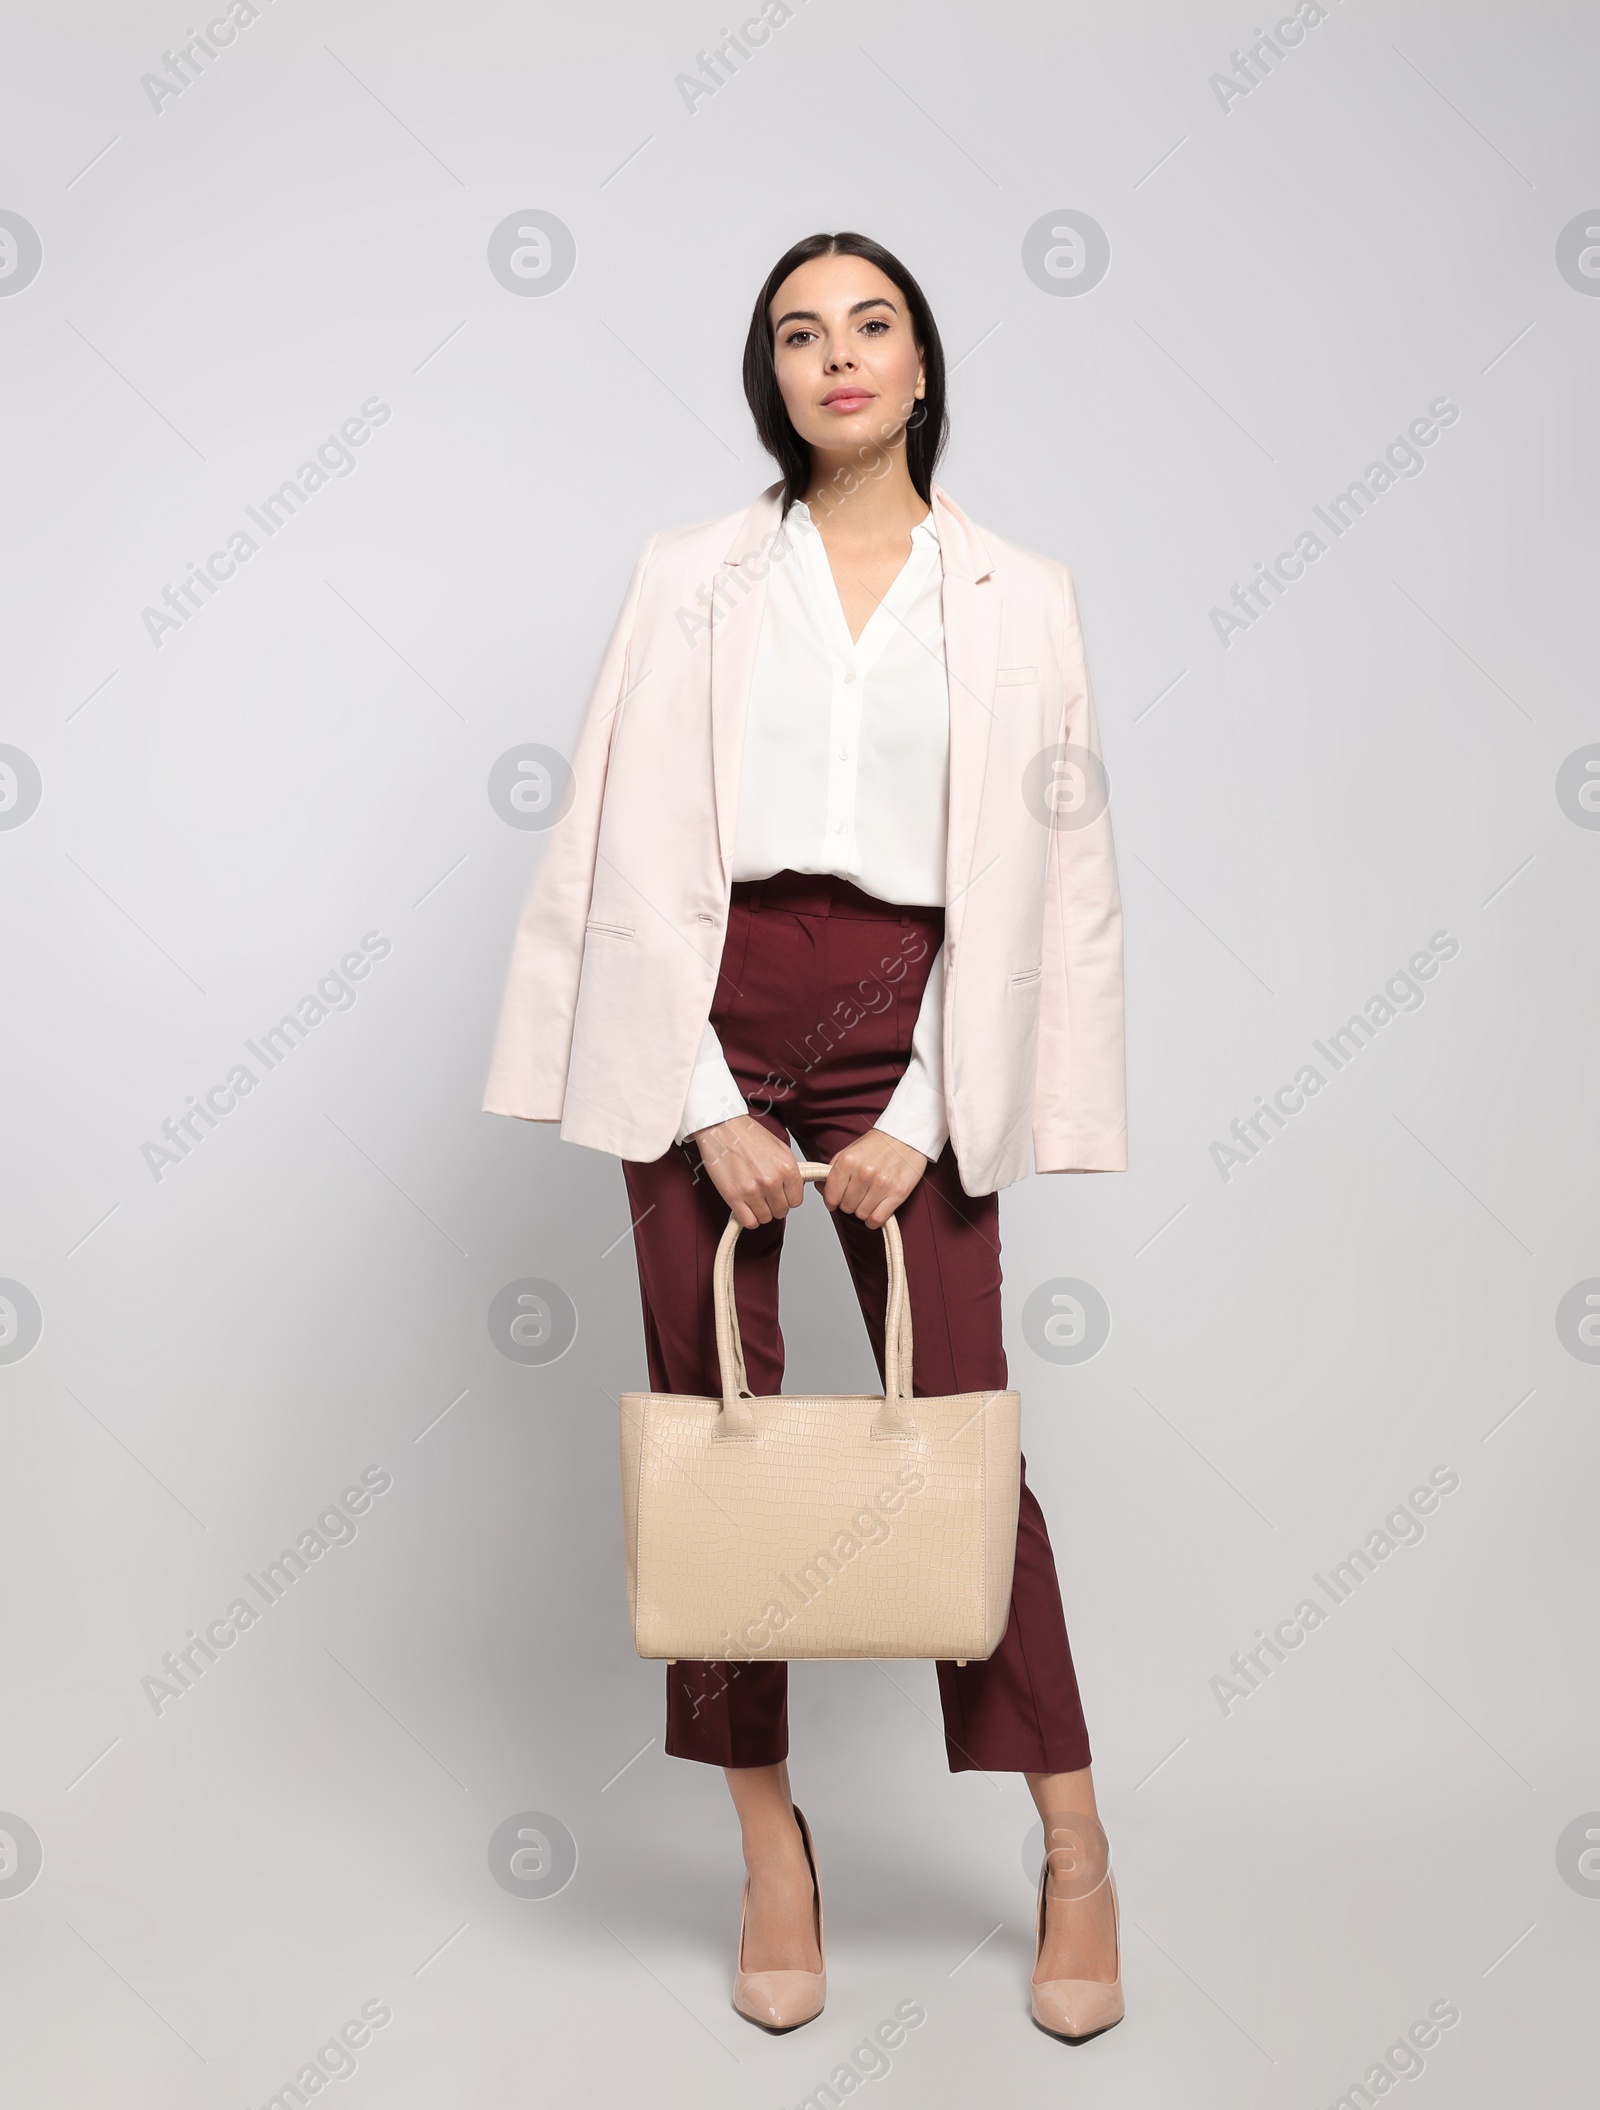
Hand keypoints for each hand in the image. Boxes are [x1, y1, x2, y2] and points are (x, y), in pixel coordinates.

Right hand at [691, 1114, 804, 1229]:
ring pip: (765, 1218)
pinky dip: (748, 1218)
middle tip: (765, 1194)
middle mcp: (772, 1181)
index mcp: (787, 1168)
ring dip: (760, 1211)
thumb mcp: (780, 1148)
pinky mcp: (733, 1196)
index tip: (780, 1193)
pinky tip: (745, 1206)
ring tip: (753, 1197)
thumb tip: (795, 1188)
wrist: (722, 1127)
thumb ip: (789, 1171)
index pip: (796, 1200)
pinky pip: (748, 1222)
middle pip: (781, 1211)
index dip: (788, 1198)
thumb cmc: (748, 1135)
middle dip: (774, 1204)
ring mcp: (752, 1190)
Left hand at [821, 1128, 927, 1230]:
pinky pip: (877, 1219)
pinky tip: (875, 1210)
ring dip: (863, 1210)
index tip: (836, 1200)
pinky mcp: (898, 1193)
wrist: (907, 1135)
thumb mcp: (850, 1150)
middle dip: (849, 1203)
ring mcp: (882, 1184)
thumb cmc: (878, 1144)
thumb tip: (821, 1189)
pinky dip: (874, 1220)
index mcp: (848, 1160)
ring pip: (861, 1215)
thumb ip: (834, 1170)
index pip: (831, 1196)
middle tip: (857, 1194)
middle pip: (846, 1207)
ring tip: (869, 1198)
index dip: (832, 1201)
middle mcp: (863, 1173)